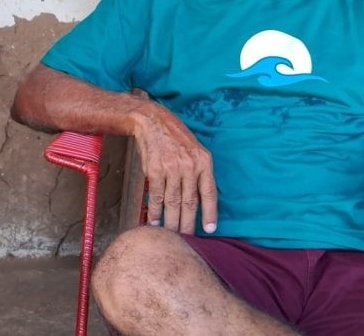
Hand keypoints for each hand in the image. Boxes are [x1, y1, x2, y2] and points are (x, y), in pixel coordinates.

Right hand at [131, 100, 217, 233]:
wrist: (153, 121)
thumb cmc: (176, 138)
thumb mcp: (195, 151)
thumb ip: (199, 173)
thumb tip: (201, 201)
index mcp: (203, 162)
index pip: (209, 193)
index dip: (210, 213)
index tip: (210, 230)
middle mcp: (189, 166)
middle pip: (190, 202)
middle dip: (188, 225)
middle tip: (187, 241)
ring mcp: (171, 168)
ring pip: (173, 202)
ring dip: (171, 222)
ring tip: (171, 236)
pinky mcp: (154, 170)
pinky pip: (156, 196)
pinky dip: (155, 212)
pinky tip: (154, 222)